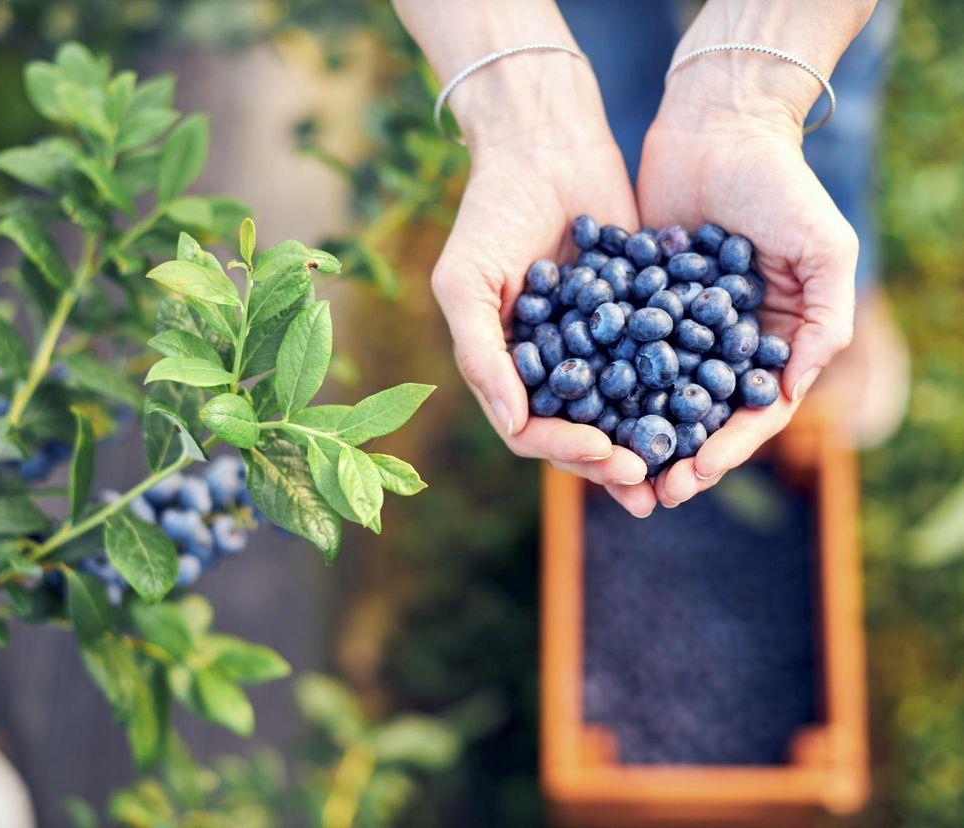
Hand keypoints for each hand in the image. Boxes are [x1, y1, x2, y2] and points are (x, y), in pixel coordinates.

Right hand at [432, 104, 657, 515]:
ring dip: (649, 441)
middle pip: (582, 430)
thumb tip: (512, 425)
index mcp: (508, 368)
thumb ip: (482, 354)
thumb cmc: (491, 211)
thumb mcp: (467, 281)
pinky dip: (679, 389)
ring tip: (683, 470)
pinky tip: (710, 408)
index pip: (532, 428)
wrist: (545, 144)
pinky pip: (658, 362)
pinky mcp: (637, 317)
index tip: (604, 454)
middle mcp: (552, 366)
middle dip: (613, 460)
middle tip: (651, 482)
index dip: (566, 448)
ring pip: (624, 408)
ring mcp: (596, 344)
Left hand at [636, 94, 857, 509]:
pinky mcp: (630, 302)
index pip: (749, 413)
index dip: (726, 448)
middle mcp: (718, 343)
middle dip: (674, 455)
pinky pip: (613, 351)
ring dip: (632, 433)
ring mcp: (672, 326)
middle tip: (646, 492)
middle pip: (696, 415)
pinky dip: (599, 384)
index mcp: (768, 343)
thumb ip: (822, 323)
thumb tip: (788, 396)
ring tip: (608, 468)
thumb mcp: (823, 250)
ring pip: (650, 394)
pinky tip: (576, 412)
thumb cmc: (780, 184)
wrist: (717, 124)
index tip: (695, 475)